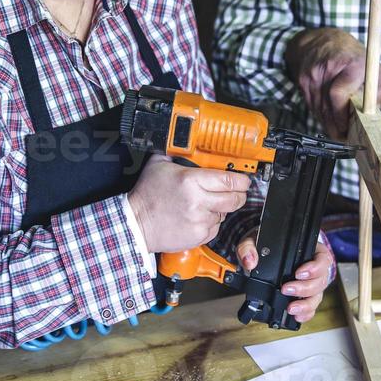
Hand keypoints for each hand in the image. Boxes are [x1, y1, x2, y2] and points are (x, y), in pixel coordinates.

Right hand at [129, 155, 249, 251]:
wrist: (136, 224)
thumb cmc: (147, 195)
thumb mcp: (158, 165)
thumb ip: (177, 153)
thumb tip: (188, 144)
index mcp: (191, 181)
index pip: (229, 180)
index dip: (241, 180)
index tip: (244, 180)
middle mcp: (198, 201)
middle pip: (235, 199)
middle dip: (239, 195)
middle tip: (235, 192)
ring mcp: (199, 220)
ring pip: (225, 213)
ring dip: (220, 209)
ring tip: (205, 204)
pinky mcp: (199, 235)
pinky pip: (215, 228)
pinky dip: (211, 222)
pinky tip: (197, 217)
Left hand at [236, 231, 333, 323]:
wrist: (260, 253)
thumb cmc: (264, 245)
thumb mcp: (254, 241)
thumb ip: (249, 247)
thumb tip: (250, 262)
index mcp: (309, 250)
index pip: (322, 259)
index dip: (314, 268)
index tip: (298, 273)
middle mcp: (313, 268)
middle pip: (320, 280)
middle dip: (305, 288)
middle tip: (286, 289)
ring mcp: (310, 283)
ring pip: (317, 295)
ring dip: (305, 304)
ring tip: (291, 308)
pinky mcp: (305, 296)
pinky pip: (311, 307)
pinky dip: (305, 313)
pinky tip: (296, 316)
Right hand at [285, 27, 380, 138]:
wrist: (323, 41)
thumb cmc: (352, 56)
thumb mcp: (373, 68)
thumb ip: (378, 91)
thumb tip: (376, 114)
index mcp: (350, 64)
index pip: (338, 94)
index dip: (342, 116)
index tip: (349, 127)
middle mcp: (328, 69)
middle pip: (327, 107)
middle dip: (336, 127)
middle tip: (345, 137)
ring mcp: (312, 75)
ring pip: (318, 110)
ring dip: (328, 124)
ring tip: (339, 133)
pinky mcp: (303, 82)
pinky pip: (312, 106)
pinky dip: (321, 115)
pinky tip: (329, 119)